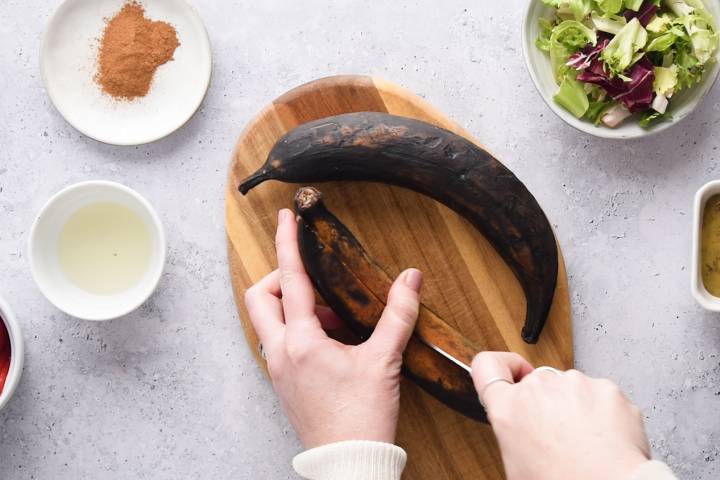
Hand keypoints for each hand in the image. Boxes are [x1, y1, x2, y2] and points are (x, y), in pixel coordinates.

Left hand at [245, 208, 422, 448]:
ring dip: (294, 307)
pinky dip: (299, 329)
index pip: (290, 280)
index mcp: (301, 342)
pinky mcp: (283, 382)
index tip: (285, 217)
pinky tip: (333, 340)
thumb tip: (411, 279)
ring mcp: (277, 369)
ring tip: (336, 317)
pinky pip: (279, 342)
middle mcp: (279, 353)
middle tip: (313, 279)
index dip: (287, 243)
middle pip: (260, 297)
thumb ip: (398, 315)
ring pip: (268, 321)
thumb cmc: (362, 418)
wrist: (348, 463)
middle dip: (279, 278)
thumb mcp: (384, 361)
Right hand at [472, 352, 650, 479]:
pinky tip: (605, 438)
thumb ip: (513, 432)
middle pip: (538, 383)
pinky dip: (604, 412)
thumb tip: (520, 428)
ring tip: (585, 442)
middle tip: (559, 435)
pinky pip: (601, 395)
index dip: (501, 366)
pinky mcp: (605, 387)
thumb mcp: (517, 466)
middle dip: (547, 403)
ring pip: (572, 389)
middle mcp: (538, 387)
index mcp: (509, 407)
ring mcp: (574, 383)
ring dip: (577, 408)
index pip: (487, 365)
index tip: (513, 374)